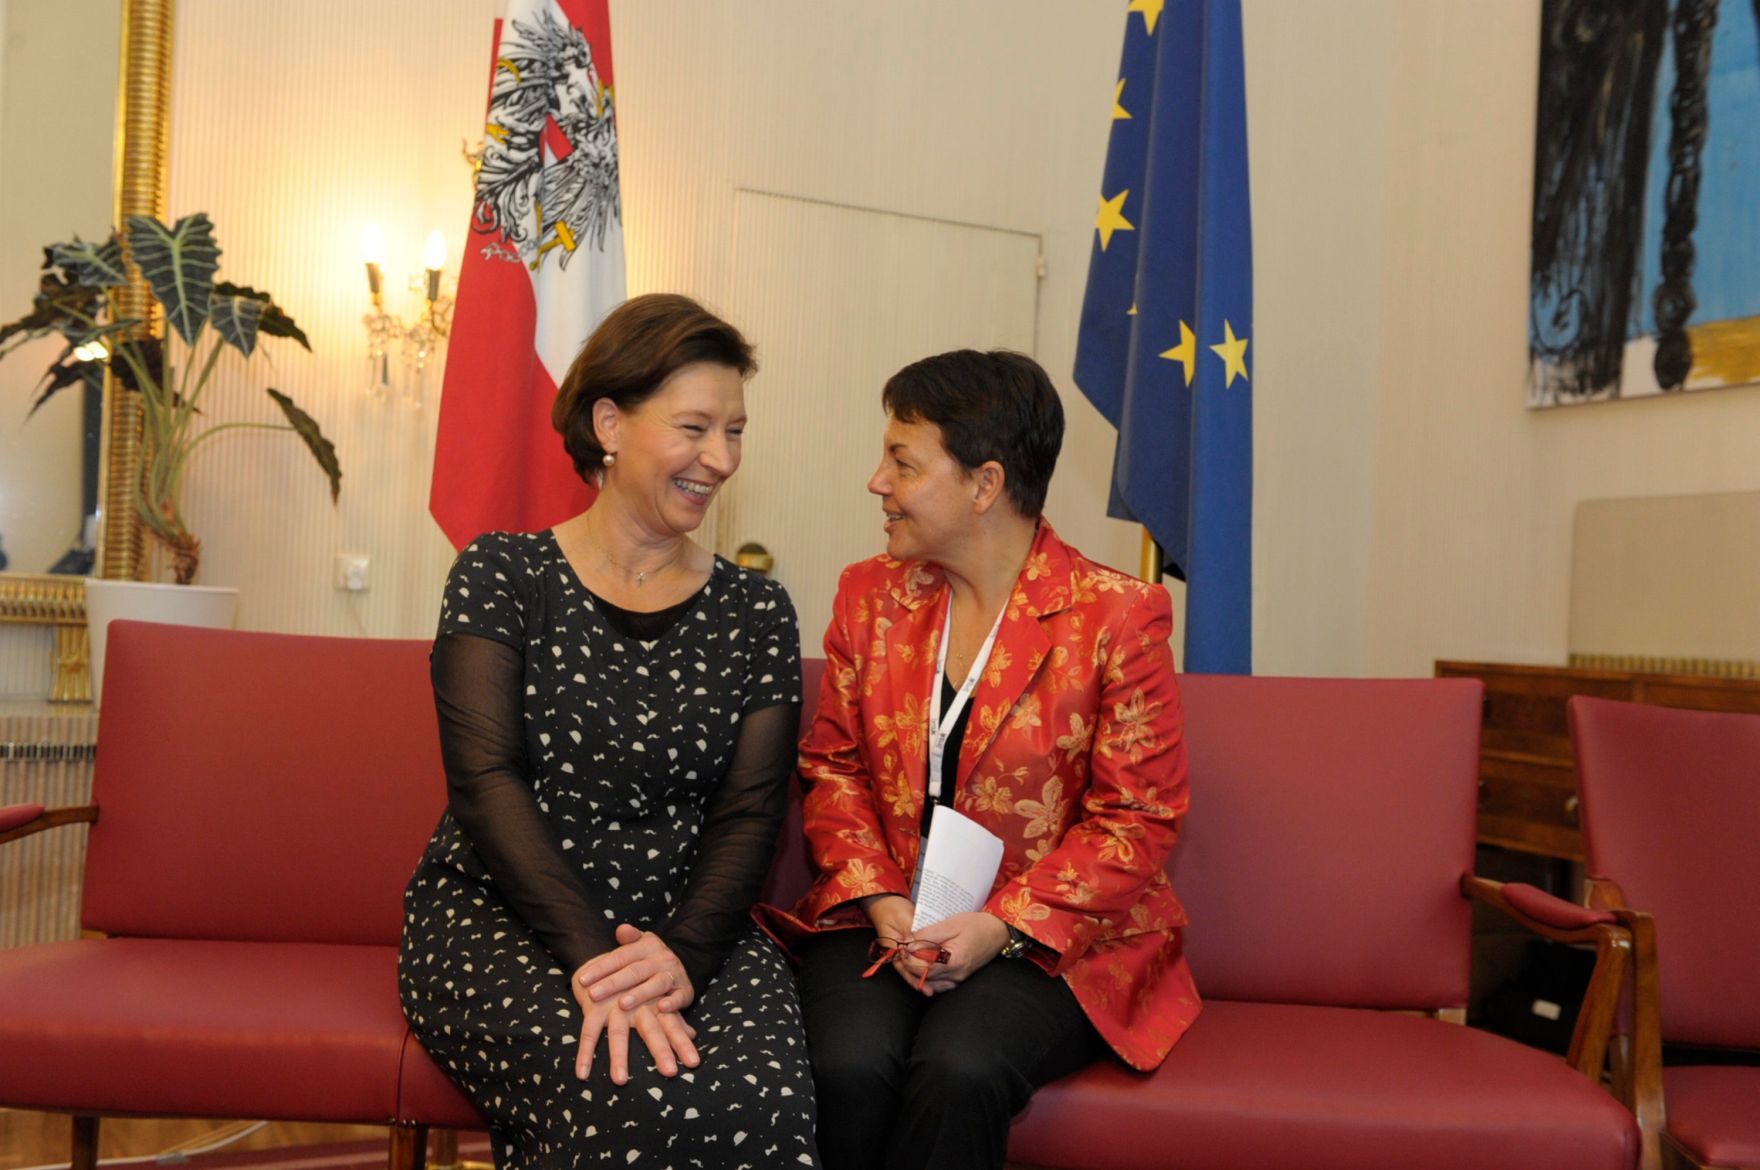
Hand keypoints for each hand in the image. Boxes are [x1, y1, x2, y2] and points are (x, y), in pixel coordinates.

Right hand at [571, 969, 699, 1083]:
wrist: (602, 960)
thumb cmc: (633, 986)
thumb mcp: (655, 999)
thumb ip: (673, 1019)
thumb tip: (693, 1035)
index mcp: (655, 1004)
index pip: (673, 1025)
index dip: (683, 1043)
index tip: (694, 1063)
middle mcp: (638, 1005)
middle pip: (652, 1029)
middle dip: (661, 1050)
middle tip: (670, 1072)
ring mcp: (614, 1005)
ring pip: (618, 1033)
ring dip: (619, 1056)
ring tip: (620, 1081)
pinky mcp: (594, 1006)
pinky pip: (588, 1032)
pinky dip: (585, 1053)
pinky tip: (582, 1075)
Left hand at [577, 923, 694, 1012]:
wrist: (679, 967)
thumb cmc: (649, 959)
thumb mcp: (640, 944)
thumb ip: (629, 938)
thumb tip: (621, 929)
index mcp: (647, 945)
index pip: (621, 956)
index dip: (601, 968)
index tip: (582, 980)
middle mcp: (662, 958)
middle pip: (635, 971)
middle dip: (612, 983)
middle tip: (592, 994)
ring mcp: (675, 975)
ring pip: (656, 984)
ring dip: (640, 994)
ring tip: (621, 1004)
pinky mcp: (686, 991)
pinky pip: (680, 997)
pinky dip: (672, 1003)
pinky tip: (661, 1008)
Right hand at [861, 894, 933, 990]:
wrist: (885, 902)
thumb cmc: (893, 909)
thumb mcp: (904, 918)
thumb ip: (913, 933)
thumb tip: (919, 946)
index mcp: (891, 947)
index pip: (903, 966)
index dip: (913, 976)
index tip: (923, 985)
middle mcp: (894, 952)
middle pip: (907, 970)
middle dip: (919, 980)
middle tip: (931, 991)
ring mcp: (900, 951)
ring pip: (912, 967)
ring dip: (922, 976)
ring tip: (933, 988)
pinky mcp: (907, 948)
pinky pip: (915, 960)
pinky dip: (923, 966)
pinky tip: (933, 973)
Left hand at [902, 911, 1010, 994]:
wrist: (998, 932)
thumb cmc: (976, 925)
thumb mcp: (950, 924)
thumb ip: (927, 935)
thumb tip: (907, 943)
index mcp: (953, 961)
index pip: (921, 969)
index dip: (908, 959)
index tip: (903, 946)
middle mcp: (956, 976)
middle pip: (923, 978)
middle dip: (910, 965)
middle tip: (906, 948)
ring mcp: (958, 979)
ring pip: (929, 983)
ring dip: (918, 971)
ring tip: (914, 954)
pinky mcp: (959, 979)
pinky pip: (938, 983)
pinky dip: (929, 976)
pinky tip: (926, 963)